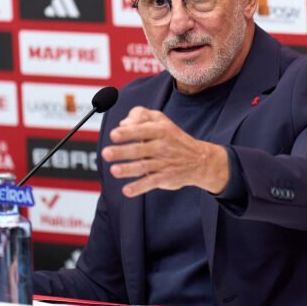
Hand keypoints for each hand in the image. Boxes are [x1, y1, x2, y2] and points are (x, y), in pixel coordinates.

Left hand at [101, 106, 229, 197]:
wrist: (200, 160)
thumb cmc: (174, 138)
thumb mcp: (161, 120)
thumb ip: (141, 115)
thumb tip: (123, 123)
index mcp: (160, 130)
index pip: (142, 130)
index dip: (128, 132)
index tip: (114, 134)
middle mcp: (161, 146)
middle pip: (139, 149)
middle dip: (122, 151)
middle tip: (106, 153)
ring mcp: (163, 163)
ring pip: (143, 166)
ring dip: (128, 169)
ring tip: (114, 170)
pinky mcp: (165, 178)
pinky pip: (150, 183)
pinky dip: (139, 187)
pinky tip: (127, 190)